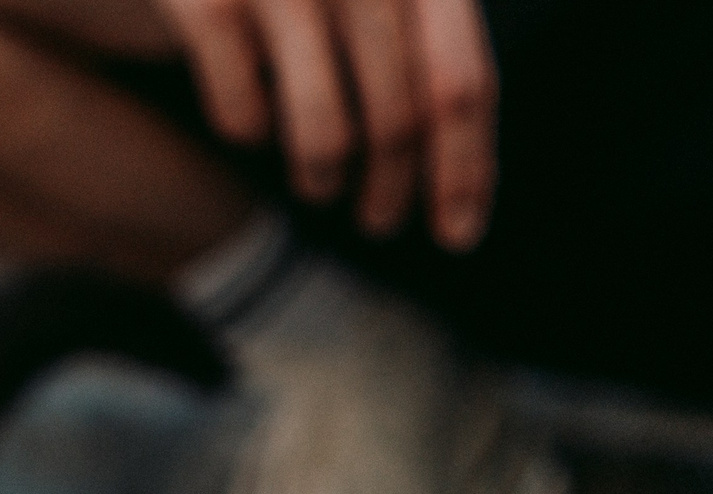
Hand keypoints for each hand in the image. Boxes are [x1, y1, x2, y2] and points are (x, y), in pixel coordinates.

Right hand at [154, 0, 496, 248]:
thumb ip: (424, 36)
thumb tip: (468, 177)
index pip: (461, 82)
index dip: (465, 170)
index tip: (459, 237)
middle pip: (398, 120)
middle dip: (392, 190)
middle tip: (380, 220)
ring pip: (326, 131)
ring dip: (323, 176)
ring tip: (318, 185)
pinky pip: (243, 114)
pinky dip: (247, 130)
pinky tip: (248, 120)